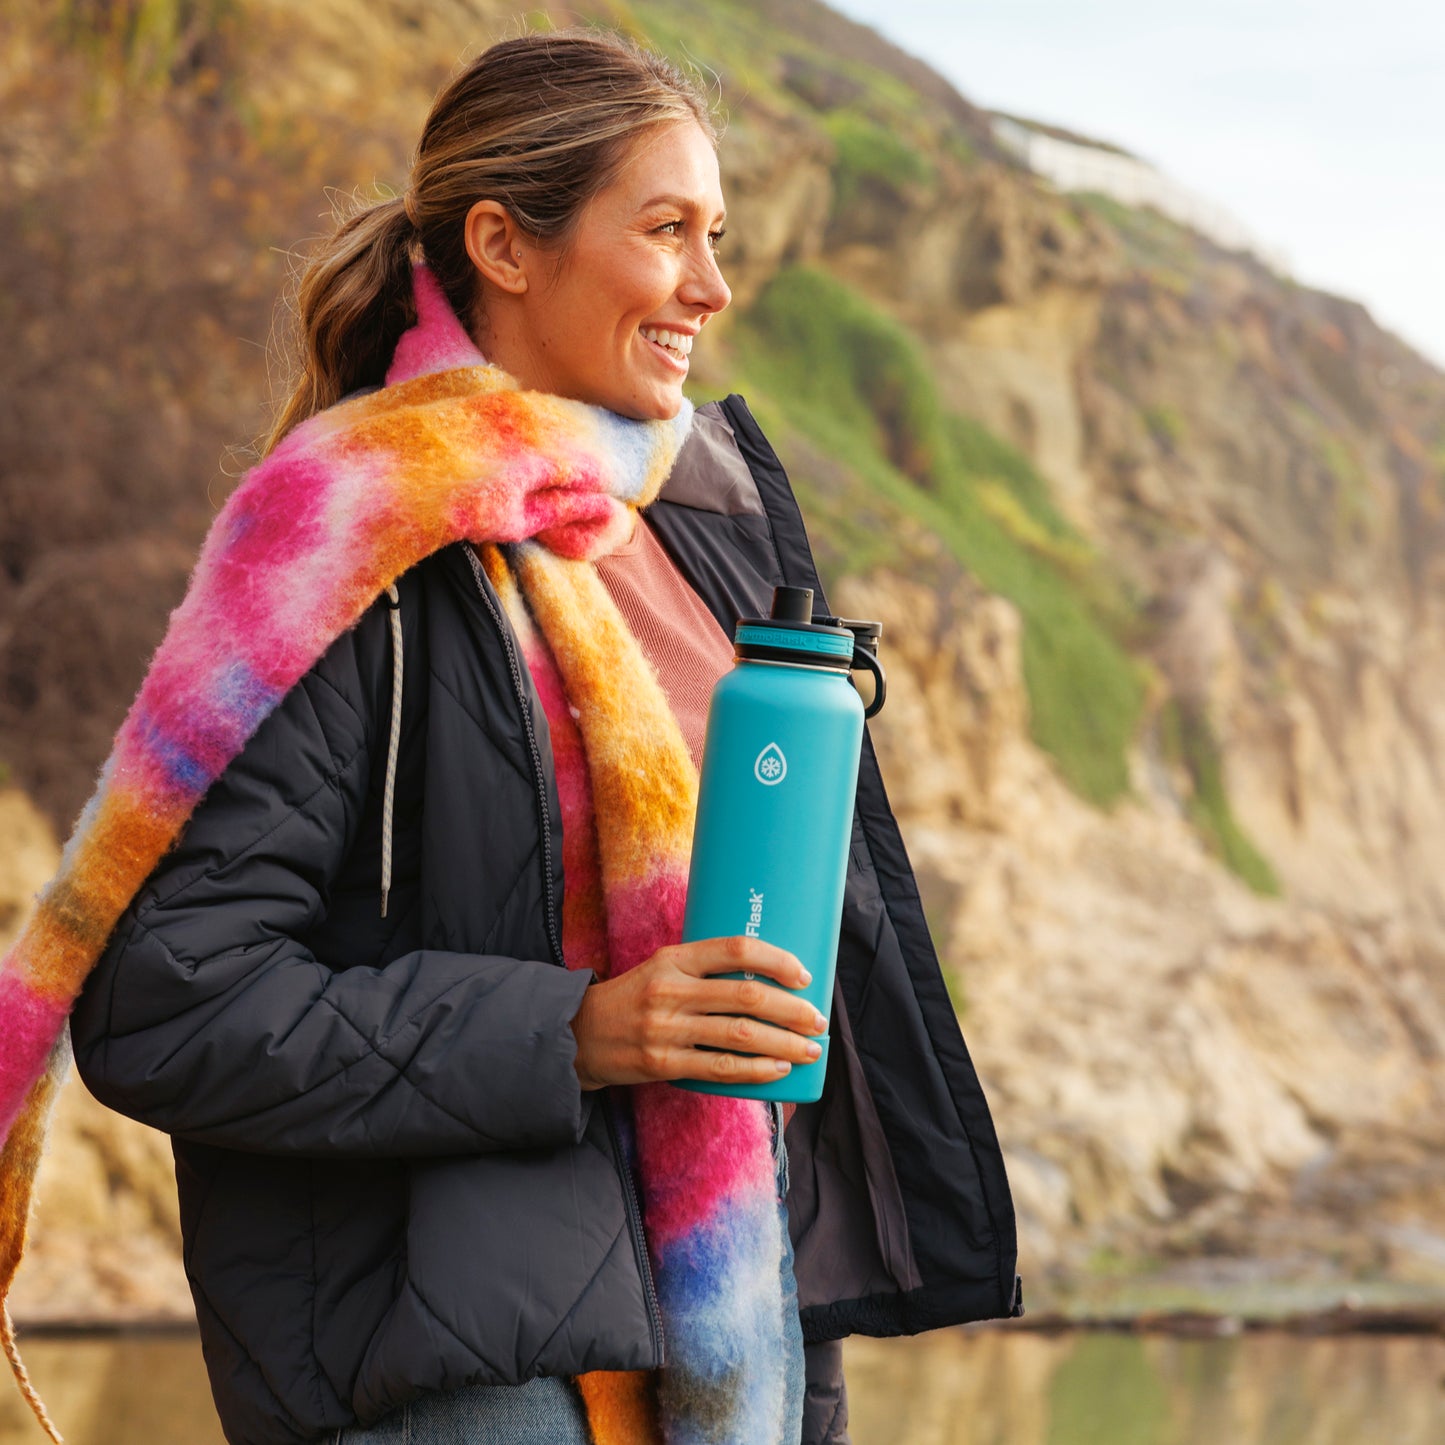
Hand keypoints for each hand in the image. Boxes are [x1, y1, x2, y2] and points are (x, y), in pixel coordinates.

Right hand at [568, 936, 826, 1089]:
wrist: (580, 1034)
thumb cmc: (634, 998)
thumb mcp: (663, 968)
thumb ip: (706, 970)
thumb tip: (768, 980)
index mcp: (675, 958)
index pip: (735, 949)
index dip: (776, 960)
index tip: (804, 975)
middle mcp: (671, 990)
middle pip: (747, 996)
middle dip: (792, 1009)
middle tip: (818, 1020)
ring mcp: (666, 1028)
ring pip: (740, 1034)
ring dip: (784, 1043)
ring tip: (810, 1050)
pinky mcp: (663, 1063)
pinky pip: (719, 1068)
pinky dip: (755, 1070)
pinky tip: (777, 1069)